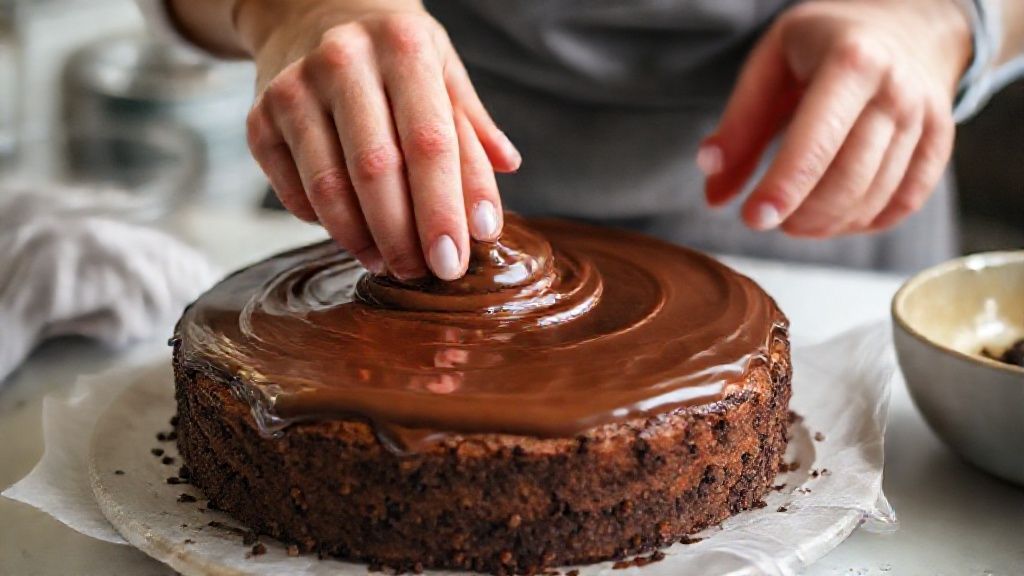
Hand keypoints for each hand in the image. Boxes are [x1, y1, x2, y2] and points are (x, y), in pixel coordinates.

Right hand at [240, 1, 520, 278]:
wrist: (310, 10)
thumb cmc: (393, 53)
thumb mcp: (443, 70)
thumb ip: (473, 131)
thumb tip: (496, 198)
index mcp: (402, 46)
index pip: (429, 142)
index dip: (444, 208)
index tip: (458, 258)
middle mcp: (342, 61)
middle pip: (376, 170)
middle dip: (404, 236)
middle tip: (425, 273)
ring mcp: (292, 90)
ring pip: (329, 189)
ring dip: (364, 241)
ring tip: (391, 263)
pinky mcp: (258, 120)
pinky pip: (294, 193)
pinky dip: (326, 225)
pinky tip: (354, 235)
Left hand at [701, 0, 971, 236]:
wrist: (908, 22)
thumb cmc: (825, 42)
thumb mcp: (772, 61)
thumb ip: (739, 124)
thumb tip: (714, 191)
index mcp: (850, 61)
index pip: (816, 143)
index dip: (783, 189)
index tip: (753, 219)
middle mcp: (896, 91)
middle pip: (848, 178)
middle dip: (802, 214)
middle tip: (767, 219)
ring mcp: (925, 117)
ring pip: (876, 196)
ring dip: (827, 224)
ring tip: (795, 220)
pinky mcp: (941, 141)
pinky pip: (905, 202)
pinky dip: (865, 222)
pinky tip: (834, 218)